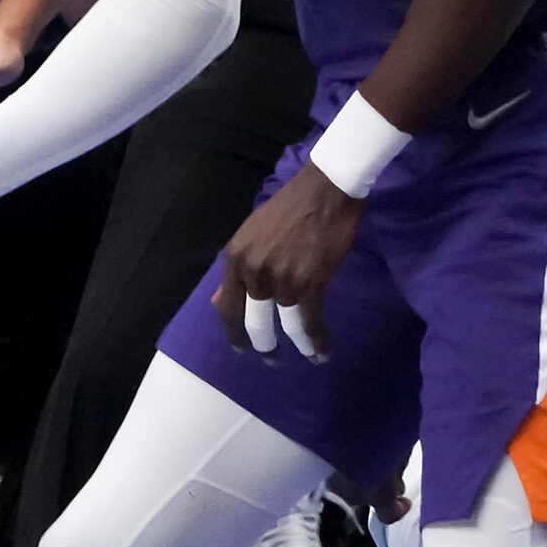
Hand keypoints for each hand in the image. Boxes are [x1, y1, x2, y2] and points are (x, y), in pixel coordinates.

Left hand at [210, 166, 363, 358]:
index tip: (241, 349)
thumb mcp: (252, 233)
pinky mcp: (311, 283)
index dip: (234, 333)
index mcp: (236, 258)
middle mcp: (254, 272)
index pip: (228, 308)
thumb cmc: (291, 207)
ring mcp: (282, 279)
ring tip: (305, 355)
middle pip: (255, 323)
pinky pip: (311, 321)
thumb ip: (237, 269)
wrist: (327, 188)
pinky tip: (322, 352)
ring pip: (286, 325)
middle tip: (271, 359)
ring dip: (298, 345)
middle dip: (264, 346)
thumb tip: (219, 301)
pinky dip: (318, 340)